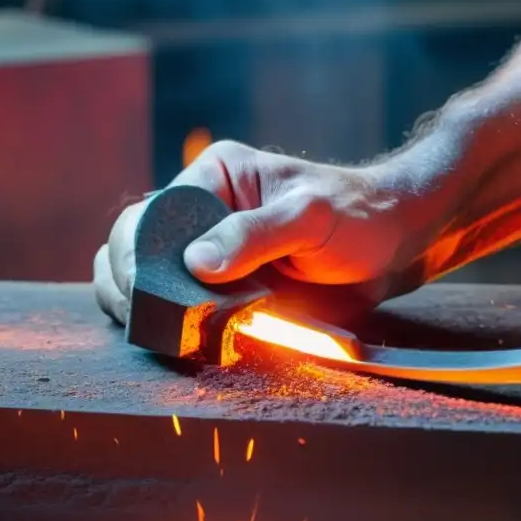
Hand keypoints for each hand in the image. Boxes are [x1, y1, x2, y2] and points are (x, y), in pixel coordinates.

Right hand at [94, 140, 446, 324]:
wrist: (392, 246)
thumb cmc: (358, 216)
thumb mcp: (309, 216)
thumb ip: (255, 235)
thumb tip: (196, 263)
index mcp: (212, 178)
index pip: (149, 215)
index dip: (134, 254)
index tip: (139, 291)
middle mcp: (202, 214)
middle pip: (134, 249)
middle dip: (128, 286)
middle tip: (146, 321)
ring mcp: (211, 255)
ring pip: (149, 282)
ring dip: (144, 311)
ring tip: (156, 334)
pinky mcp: (226, 290)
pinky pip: (185, 309)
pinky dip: (174, 328)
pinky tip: (179, 342)